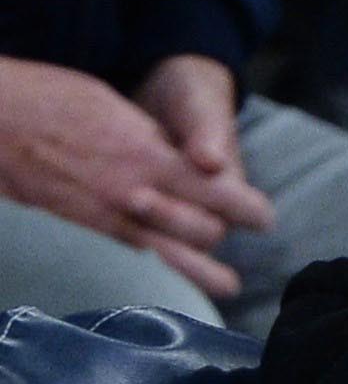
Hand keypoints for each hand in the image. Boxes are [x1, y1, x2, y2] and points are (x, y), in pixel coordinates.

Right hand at [0, 53, 269, 300]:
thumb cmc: (47, 98)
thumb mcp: (111, 105)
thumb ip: (150, 136)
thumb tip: (177, 156)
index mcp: (149, 157)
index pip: (220, 194)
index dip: (249, 210)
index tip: (265, 219)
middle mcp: (135, 194)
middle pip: (203, 233)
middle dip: (222, 235)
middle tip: (237, 236)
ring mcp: (109, 215)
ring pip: (171, 255)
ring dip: (202, 271)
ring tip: (227, 285)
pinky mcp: (86, 225)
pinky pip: (133, 248)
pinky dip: (156, 255)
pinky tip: (166, 260)